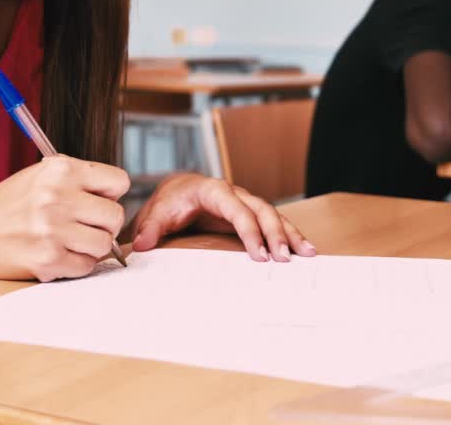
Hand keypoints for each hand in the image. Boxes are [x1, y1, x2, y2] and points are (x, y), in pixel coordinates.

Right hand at [0, 155, 128, 281]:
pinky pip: (86, 266)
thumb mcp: (38, 177)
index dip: (111, 195)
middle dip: (105, 225)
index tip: (97, 202)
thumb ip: (76, 180)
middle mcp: (57, 196)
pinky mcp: (48, 259)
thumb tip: (115, 194)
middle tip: (86, 227)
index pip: (119, 181)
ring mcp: (53, 229)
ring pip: (104, 244)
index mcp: (59, 170)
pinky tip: (59, 255)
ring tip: (71, 242)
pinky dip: (77, 264)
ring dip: (92, 247)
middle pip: (115, 216)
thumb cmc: (7, 208)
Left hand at [130, 173, 316, 261]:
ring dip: (291, 234)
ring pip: (274, 215)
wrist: (178, 190)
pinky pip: (274, 221)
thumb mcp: (157, 212)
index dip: (250, 231)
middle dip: (276, 234)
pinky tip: (304, 250)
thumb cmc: (170, 201)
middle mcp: (236, 193)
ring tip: (309, 254)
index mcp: (214, 191)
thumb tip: (141, 245)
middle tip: (284, 259)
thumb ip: (151, 228)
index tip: (259, 255)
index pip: (237, 210)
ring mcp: (246, 202)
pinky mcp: (251, 213)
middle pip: (262, 210)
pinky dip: (289, 234)